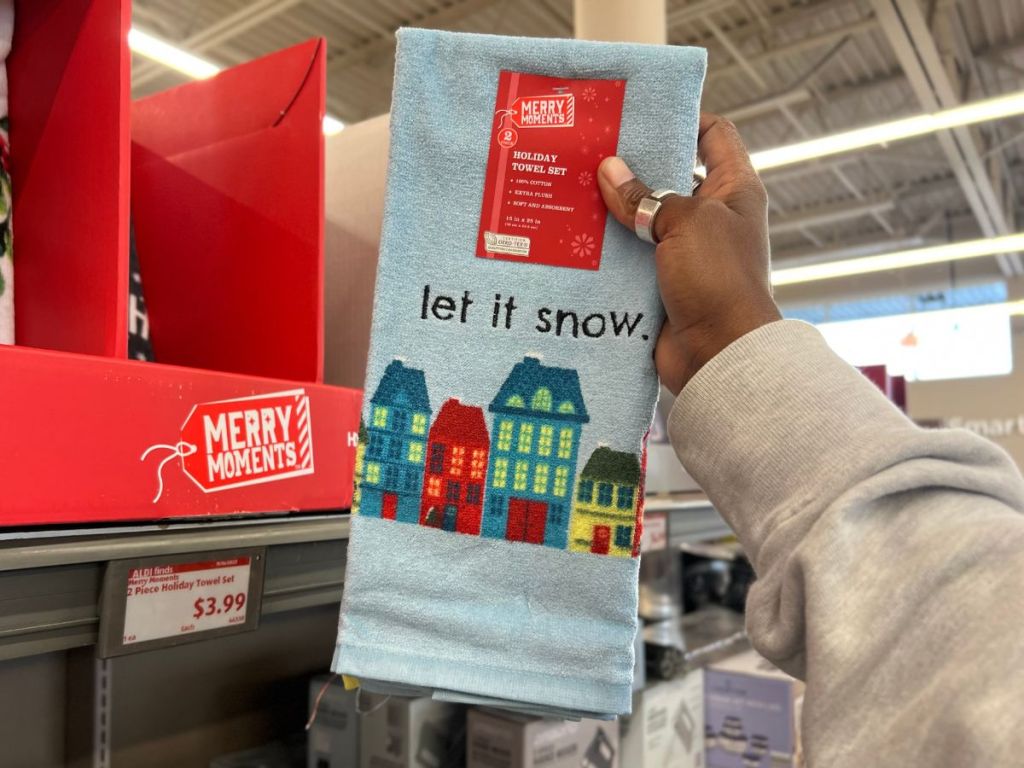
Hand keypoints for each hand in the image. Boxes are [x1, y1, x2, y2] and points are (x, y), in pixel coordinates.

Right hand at [597, 113, 780, 393]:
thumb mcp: (685, 222)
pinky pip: (630, 256)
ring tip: (570, 187)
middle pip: (670, 175)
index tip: (641, 107)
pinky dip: (606, 248)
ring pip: (643, 218)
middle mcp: (711, 217)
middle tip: (589, 147)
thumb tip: (609, 170)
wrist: (717, 354)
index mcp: (733, 190)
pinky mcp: (660, 282)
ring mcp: (684, 251)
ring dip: (612, 208)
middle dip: (632, 163)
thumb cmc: (717, 279)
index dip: (683, 116)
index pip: (714, 134)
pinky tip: (572, 235)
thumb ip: (646, 196)